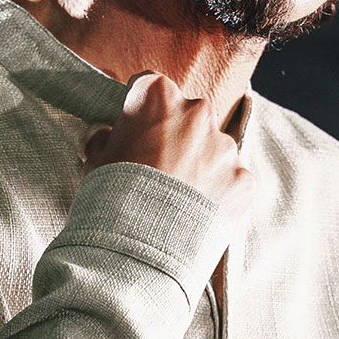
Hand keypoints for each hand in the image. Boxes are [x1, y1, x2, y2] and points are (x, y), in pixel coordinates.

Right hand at [80, 71, 252, 213]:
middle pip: (187, 117)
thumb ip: (107, 139)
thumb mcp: (95, 162)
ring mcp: (225, 147)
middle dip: (175, 138)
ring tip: (179, 202)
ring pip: (213, 149)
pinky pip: (232, 181)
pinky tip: (199, 215)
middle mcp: (197, 113)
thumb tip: (109, 137)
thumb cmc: (110, 200)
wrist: (140, 251)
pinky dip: (219, 194)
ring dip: (199, 167)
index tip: (136, 127)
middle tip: (158, 172)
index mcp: (158, 98)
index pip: (150, 87)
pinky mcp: (243, 180)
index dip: (140, 109)